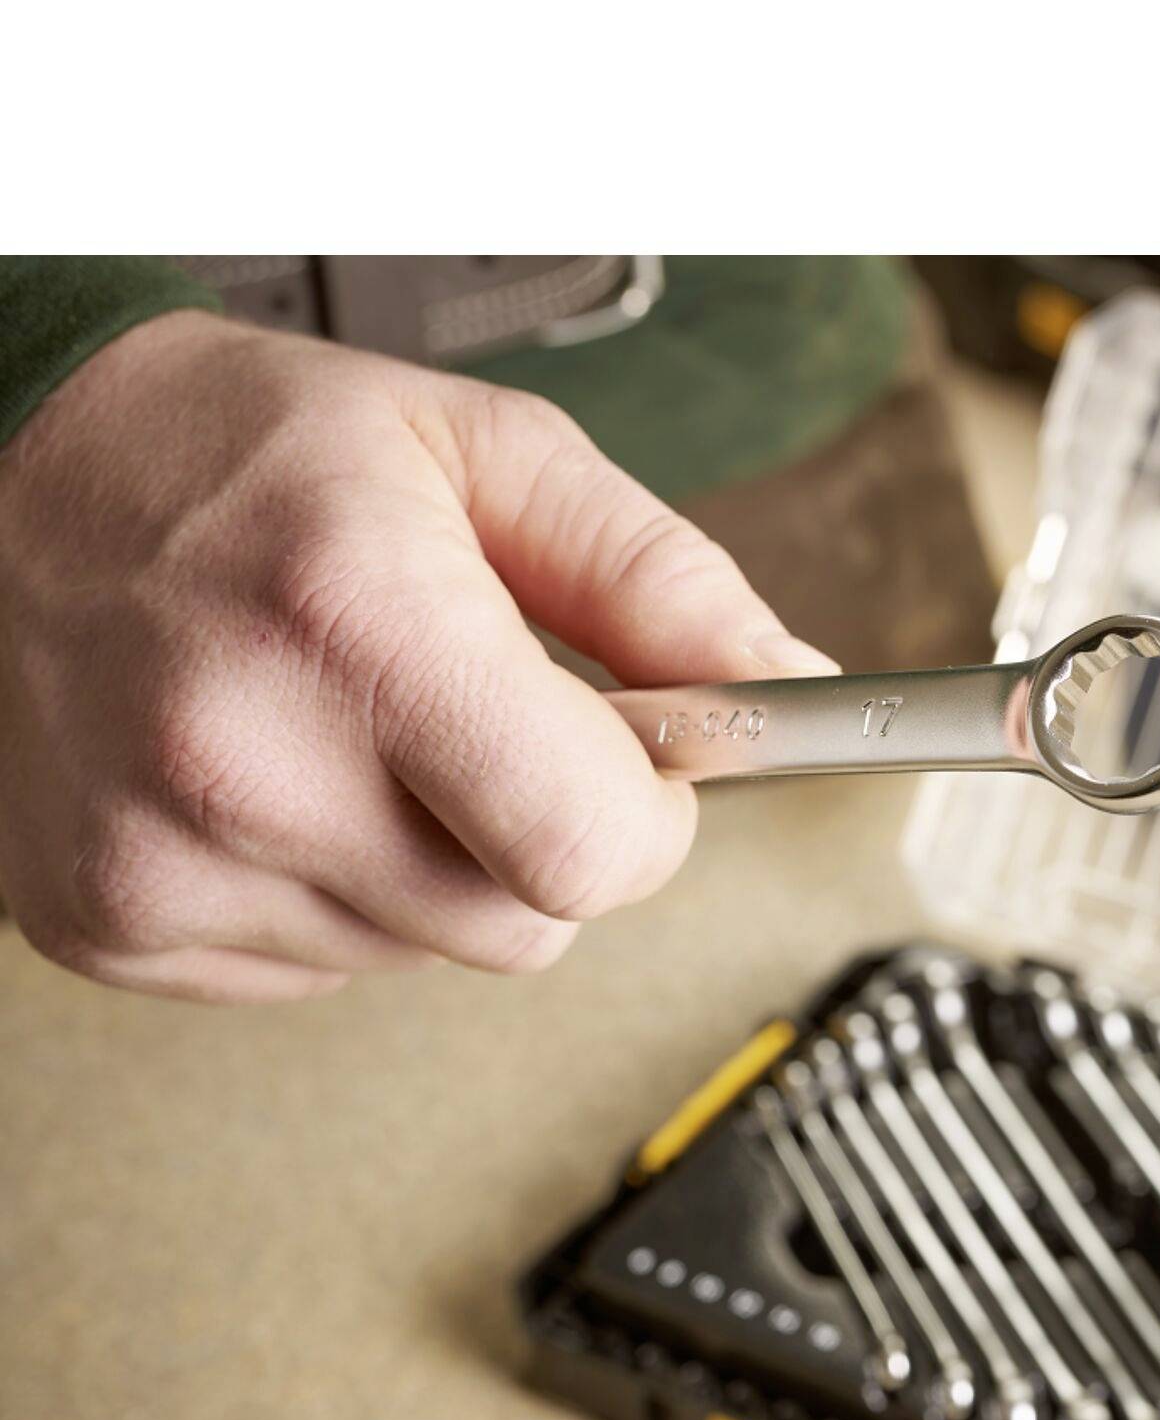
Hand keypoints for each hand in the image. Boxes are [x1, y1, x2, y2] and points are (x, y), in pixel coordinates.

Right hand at [0, 311, 836, 1002]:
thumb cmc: (239, 452)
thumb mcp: (486, 455)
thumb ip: (658, 578)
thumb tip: (785, 685)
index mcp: (358, 627)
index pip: (592, 852)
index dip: (650, 819)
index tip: (639, 766)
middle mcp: (245, 764)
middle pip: (524, 924)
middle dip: (544, 836)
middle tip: (477, 722)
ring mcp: (163, 864)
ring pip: (427, 950)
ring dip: (435, 860)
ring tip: (351, 731)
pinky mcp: (113, 924)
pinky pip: (323, 966)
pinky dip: (335, 889)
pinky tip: (281, 780)